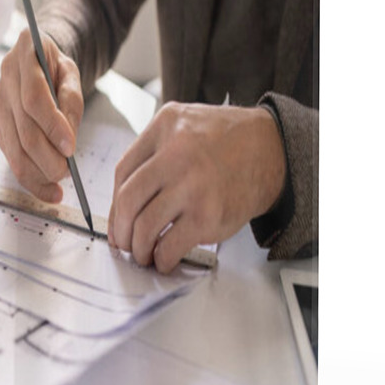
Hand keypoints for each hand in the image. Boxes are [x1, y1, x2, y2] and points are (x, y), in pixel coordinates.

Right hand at [0, 29, 83, 203]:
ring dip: (38, 174)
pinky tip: (48, 190)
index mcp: (24, 56)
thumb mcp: (71, 74)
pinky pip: (12, 159)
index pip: (33, 99)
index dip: (52, 126)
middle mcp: (5, 82)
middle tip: (67, 172)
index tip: (71, 149)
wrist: (35, 62)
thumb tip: (68, 140)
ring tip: (59, 186)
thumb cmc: (55, 67)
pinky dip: (31, 179)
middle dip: (47, 158)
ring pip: (14, 151)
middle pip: (23, 131)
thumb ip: (71, 101)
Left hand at [107, 102, 286, 272]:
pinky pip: (170, 245)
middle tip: (124, 242)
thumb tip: (123, 204)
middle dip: (120, 230)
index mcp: (164, 127)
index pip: (122, 172)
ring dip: (138, 248)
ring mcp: (192, 186)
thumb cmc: (225, 142)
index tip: (117, 220)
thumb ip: (153, 153)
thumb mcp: (183, 125)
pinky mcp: (207, 215)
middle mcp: (176, 154)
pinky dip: (161, 259)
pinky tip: (164, 259)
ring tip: (144, 253)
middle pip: (127, 201)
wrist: (271, 150)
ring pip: (144, 226)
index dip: (113, 204)